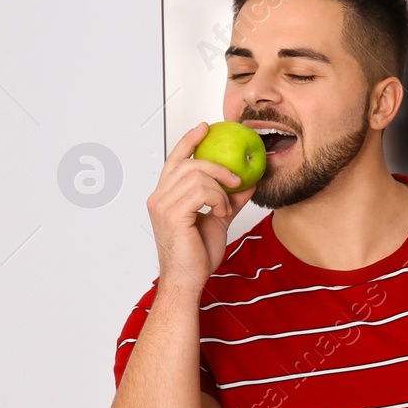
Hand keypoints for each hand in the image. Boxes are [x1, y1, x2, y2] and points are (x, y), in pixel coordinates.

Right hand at [147, 122, 256, 293]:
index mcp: (165, 196)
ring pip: (197, 176)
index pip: (175, 160)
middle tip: (236, 179)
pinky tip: (221, 213)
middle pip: (188, 163)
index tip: (205, 128)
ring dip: (220, 190)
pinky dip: (218, 200)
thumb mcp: (219, 220)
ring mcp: (162, 204)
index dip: (189, 141)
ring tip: (226, 208)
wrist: (188, 279)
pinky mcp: (173, 214)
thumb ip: (230, 199)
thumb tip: (248, 182)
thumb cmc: (197, 255)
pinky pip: (201, 191)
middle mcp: (159, 197)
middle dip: (217, 166)